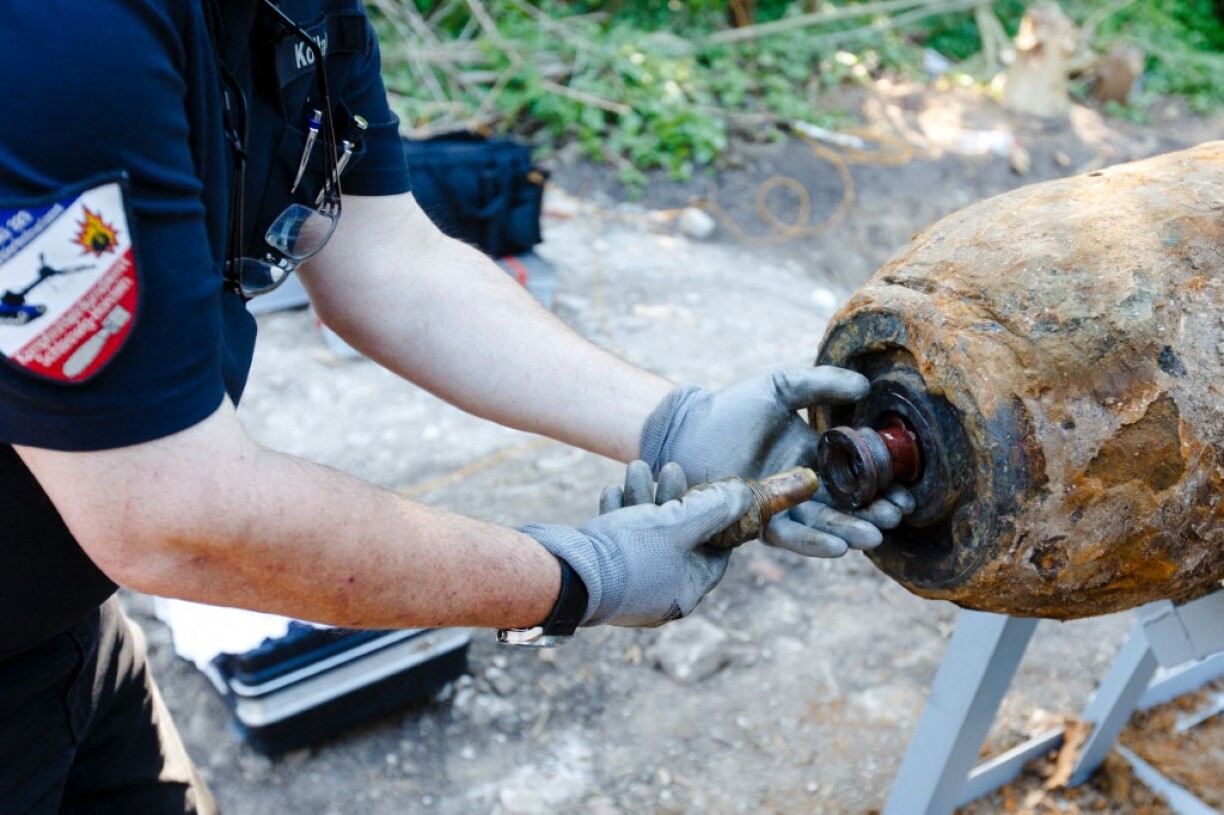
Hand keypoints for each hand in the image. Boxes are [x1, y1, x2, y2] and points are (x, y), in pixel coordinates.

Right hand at [521, 461, 749, 627]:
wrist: (565, 573)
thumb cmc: (629, 553)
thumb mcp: (679, 524)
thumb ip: (713, 509)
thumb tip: (743, 496)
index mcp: (685, 591)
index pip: (715, 553)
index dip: (717, 519)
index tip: (713, 492)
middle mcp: (659, 594)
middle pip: (678, 539)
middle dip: (673, 498)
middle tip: (671, 468)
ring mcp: (629, 586)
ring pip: (646, 534)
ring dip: (643, 498)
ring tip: (636, 466)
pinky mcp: (603, 575)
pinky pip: (620, 541)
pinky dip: (620, 514)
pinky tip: (612, 491)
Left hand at [639, 366, 912, 556]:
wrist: (686, 429)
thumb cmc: (730, 407)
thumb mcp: (781, 386)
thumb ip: (821, 384)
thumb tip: (865, 387)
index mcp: (814, 457)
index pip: (857, 476)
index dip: (883, 485)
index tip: (907, 489)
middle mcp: (802, 486)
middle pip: (846, 506)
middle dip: (874, 513)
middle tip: (895, 514)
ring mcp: (780, 506)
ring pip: (822, 525)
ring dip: (849, 532)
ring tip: (873, 535)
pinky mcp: (756, 522)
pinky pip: (789, 537)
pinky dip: (813, 543)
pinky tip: (838, 546)